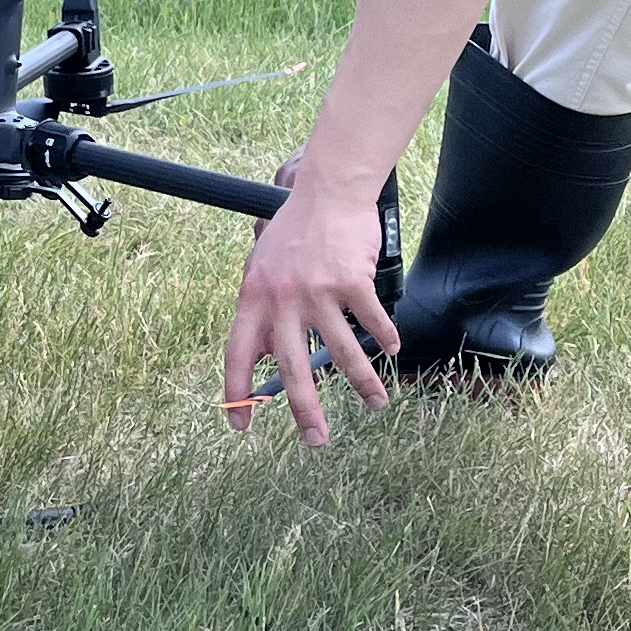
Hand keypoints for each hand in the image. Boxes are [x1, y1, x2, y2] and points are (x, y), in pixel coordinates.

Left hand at [225, 169, 398, 446]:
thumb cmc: (295, 229)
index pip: (237, 352)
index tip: (240, 424)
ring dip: (363, 383)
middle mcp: (283, 297)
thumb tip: (260, 353)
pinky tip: (393, 349)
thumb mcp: (261, 265)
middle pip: (291, 366)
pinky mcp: (351, 280)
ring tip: (377, 403)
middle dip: (304, 409)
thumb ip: (260, 307)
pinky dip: (385, 338)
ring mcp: (318, 290)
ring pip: (342, 351)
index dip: (237, 391)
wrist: (328, 189)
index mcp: (254, 295)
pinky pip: (372, 321)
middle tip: (316, 441)